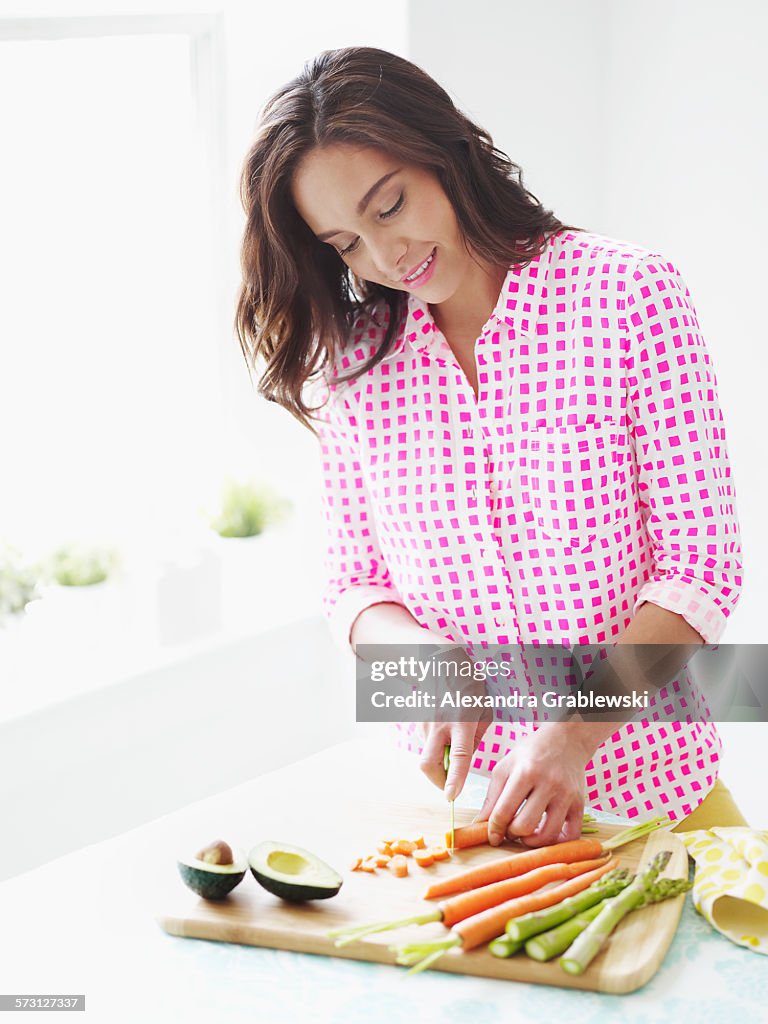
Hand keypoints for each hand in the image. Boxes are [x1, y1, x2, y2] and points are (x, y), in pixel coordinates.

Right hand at [417, 645, 491, 800]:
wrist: (441, 663)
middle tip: (448, 786)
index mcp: (462, 721)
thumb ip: (476, 737)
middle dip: (437, 781)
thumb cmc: (468, 686)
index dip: (454, 779)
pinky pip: (427, 744)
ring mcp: (426, 724)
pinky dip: (436, 747)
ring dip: (439, 761)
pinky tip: (446, 732)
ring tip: (453, 743)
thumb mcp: (484, 710)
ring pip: (428, 755)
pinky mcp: (419, 723)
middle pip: (429, 763)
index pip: (458, 756)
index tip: (451, 797)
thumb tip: (465, 758)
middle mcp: (440, 725)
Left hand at [474, 724, 594, 846]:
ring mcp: (566, 795)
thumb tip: (480, 824)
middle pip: (524, 825)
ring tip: (526, 834)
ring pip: (548, 835)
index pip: (504, 810)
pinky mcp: (580, 804)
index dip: (494, 829)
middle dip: (512, 834)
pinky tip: (546, 835)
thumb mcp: (506, 766)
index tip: (492, 836)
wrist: (566, 740)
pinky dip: (557, 843)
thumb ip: (492, 796)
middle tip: (510, 830)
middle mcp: (548, 784)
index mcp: (525, 772)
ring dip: (532, 842)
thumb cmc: (531, 753)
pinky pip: (571, 836)